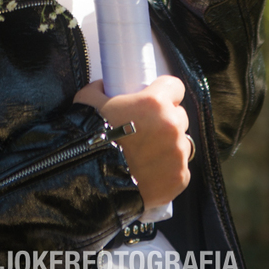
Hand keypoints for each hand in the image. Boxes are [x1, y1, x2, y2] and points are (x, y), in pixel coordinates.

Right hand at [74, 77, 191, 209]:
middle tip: (146, 130)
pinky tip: (150, 172)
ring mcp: (177, 153)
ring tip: (147, 154)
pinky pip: (180, 169)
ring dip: (169, 145)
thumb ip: (100, 90)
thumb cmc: (89, 141)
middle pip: (179, 116)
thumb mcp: (87, 101)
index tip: (156, 100)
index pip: (175, 87)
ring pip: (181, 143)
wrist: (91, 182)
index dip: (165, 92)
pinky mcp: (179, 178)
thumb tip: (104, 86)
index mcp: (154, 103)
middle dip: (166, 121)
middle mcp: (171, 125)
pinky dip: (169, 170)